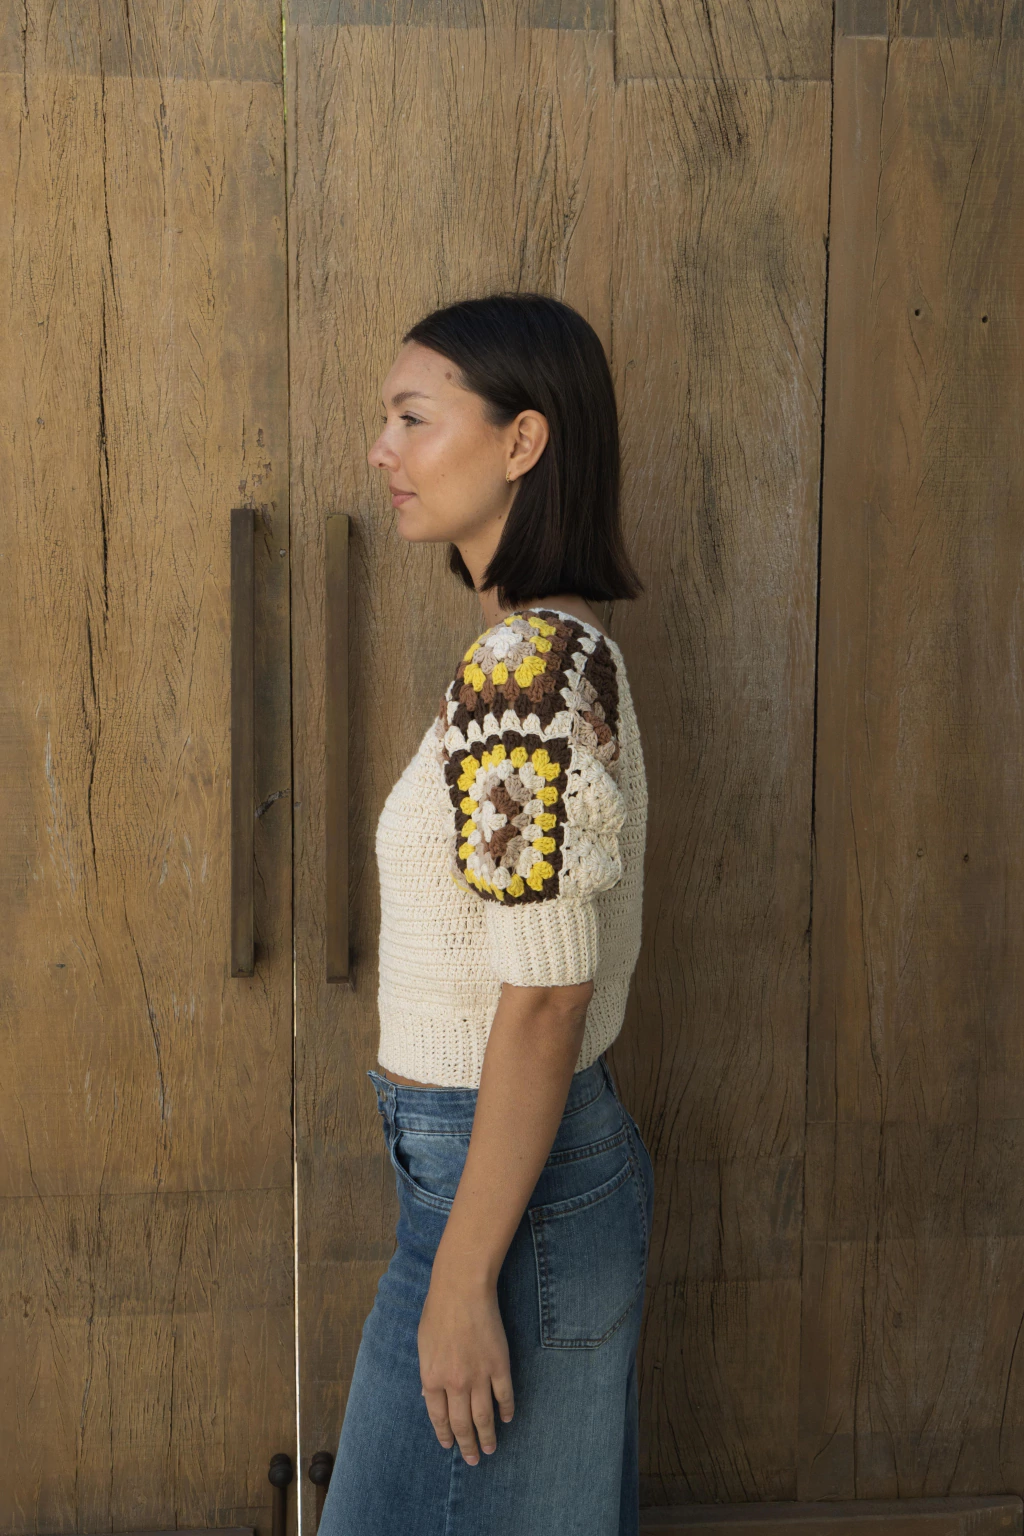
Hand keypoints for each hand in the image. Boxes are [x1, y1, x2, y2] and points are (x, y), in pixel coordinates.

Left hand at [417, 1262, 514, 1464]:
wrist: (461, 1290)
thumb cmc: (438, 1312)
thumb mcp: (423, 1345)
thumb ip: (428, 1372)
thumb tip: (429, 1395)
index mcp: (432, 1379)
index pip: (439, 1417)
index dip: (445, 1434)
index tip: (450, 1445)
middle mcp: (455, 1384)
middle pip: (462, 1423)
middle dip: (467, 1445)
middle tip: (473, 1459)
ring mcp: (479, 1376)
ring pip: (484, 1416)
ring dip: (488, 1436)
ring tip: (490, 1449)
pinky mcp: (499, 1365)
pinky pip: (504, 1395)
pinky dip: (506, 1410)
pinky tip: (507, 1419)